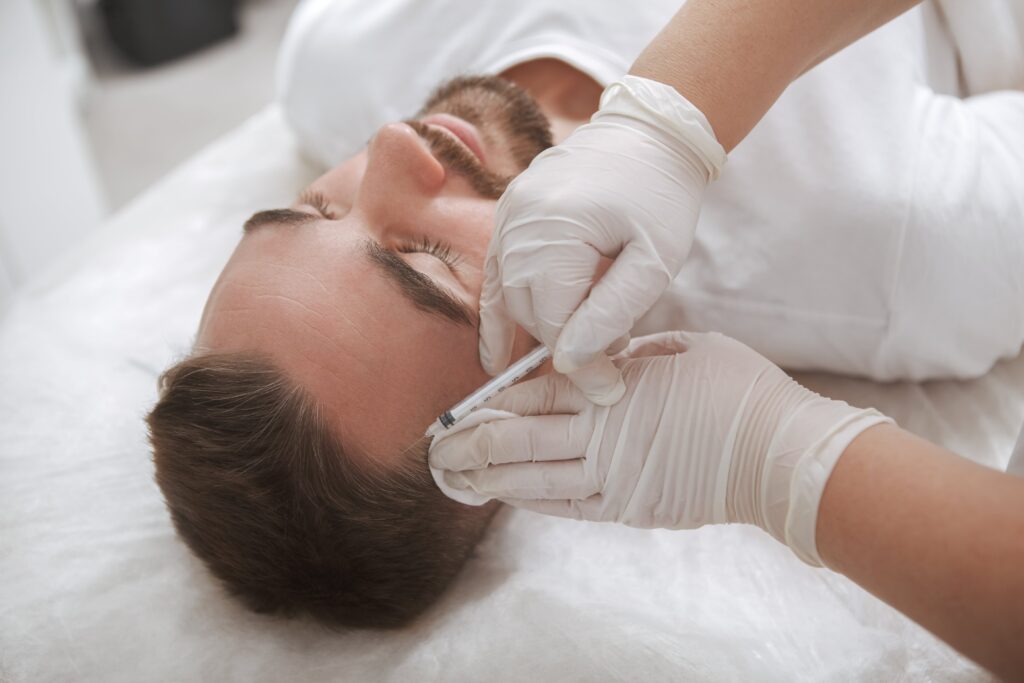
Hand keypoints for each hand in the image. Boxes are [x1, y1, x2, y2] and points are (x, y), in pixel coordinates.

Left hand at [429, 332, 891, 565]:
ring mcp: (610, 476)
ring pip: (532, 479)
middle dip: (472, 443)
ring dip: (488, 478)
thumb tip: (596, 355)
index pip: (533, 394)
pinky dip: (531, 501)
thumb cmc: (734, 388)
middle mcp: (599, 434)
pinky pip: (566, 506)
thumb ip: (628, 353)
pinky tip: (505, 497)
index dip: (492, 402)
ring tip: (453, 478)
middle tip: (437, 447)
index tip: (463, 406)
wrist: (776, 450)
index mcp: (609, 387)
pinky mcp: (627, 507)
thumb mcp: (677, 346)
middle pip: (518, 440)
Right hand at [479, 76, 726, 404]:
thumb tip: (570, 362)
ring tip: (568, 359)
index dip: (578, 361)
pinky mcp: (509, 215)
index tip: (607, 390)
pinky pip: (495, 275)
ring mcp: (508, 215)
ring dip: (535, 332)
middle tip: (603, 368)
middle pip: (527, 310)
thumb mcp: (655, 261)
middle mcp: (520, 221)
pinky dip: (498, 314)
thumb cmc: (662, 197)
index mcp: (559, 229)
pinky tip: (496, 356)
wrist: (649, 134)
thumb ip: (612, 313)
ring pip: (509, 296)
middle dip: (560, 346)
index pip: (554, 319)